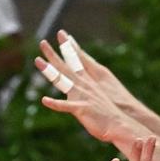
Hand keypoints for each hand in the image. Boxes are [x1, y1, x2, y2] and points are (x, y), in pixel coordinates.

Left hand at [36, 32, 141, 146]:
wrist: (121, 124)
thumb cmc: (111, 113)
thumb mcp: (99, 97)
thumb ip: (88, 91)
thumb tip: (81, 88)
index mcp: (89, 82)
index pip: (77, 61)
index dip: (69, 48)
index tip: (63, 36)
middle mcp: (84, 85)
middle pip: (66, 67)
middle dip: (53, 54)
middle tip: (42, 42)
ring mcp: (82, 95)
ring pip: (62, 80)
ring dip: (49, 71)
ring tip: (37, 61)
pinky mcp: (82, 109)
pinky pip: (66, 106)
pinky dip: (55, 104)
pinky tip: (44, 100)